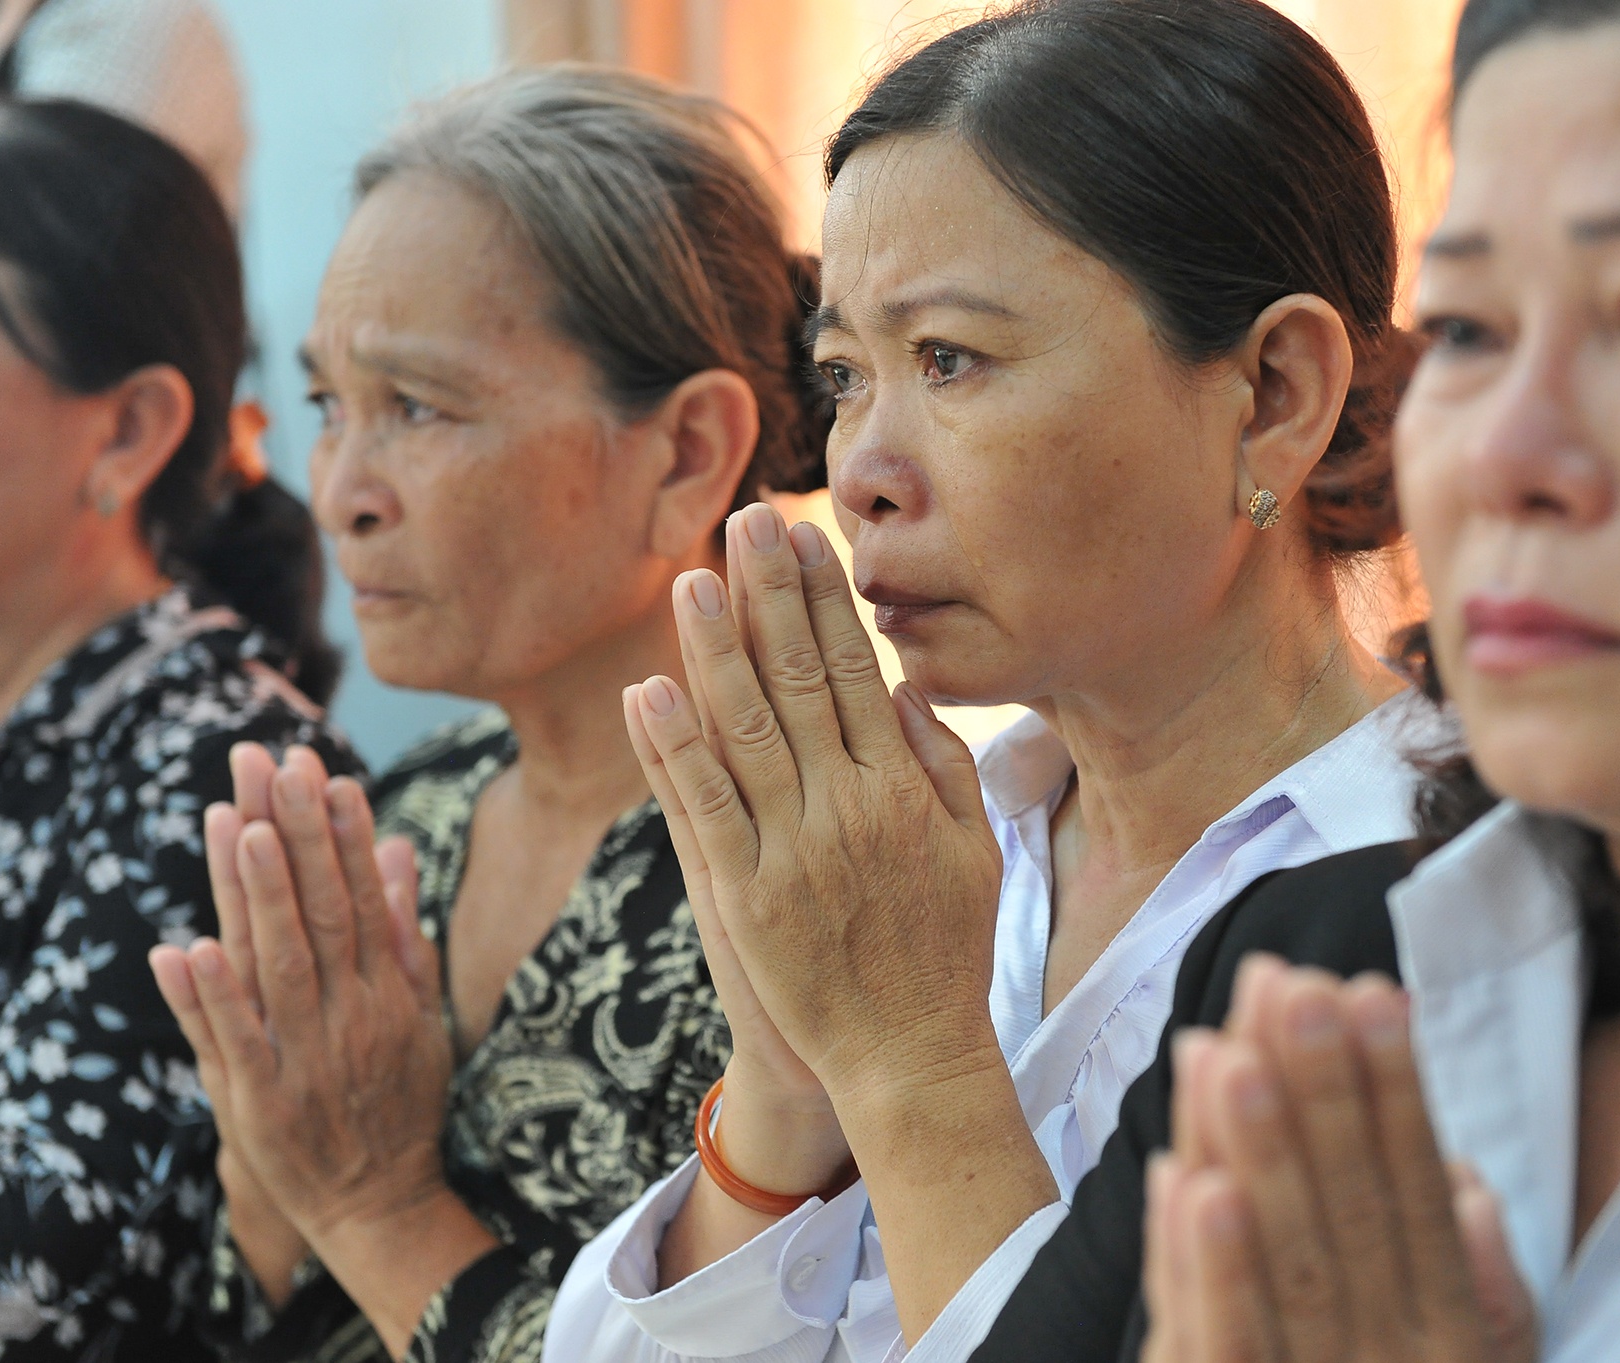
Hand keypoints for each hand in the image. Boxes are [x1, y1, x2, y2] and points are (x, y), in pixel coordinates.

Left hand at [154, 746, 449, 1243]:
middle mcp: (349, 1015)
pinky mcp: (258, 1104)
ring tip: (238, 825)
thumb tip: (395, 850)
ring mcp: (303, 1058)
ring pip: (277, 963)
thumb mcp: (420, 1014)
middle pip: (319, 912)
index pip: (359, 896)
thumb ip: (402, 933)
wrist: (380, 1206)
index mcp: (386, 990)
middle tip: (272, 764)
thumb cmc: (399, 1102)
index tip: (321, 771)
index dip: (340, 833)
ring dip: (257, 894)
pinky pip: (230, 1043)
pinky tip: (184, 948)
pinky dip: (208, 998)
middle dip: (297, 834)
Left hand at [633, 504, 1004, 1105]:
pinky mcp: (747, 897)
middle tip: (745, 521)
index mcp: (902, 787)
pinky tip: (647, 691)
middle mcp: (849, 805)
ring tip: (692, 580)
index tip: (803, 539)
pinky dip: (673, 749)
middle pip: (799, 678)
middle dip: (770, 593)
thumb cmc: (944, 952)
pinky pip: (705, 808)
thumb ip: (943, 766)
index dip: (824, 600)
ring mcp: (794, 849)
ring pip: (747, 728)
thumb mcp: (972, 851)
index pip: (854, 670)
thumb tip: (905, 689)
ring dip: (714, 649)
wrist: (910, 1056)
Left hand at [1141, 959, 1536, 1362]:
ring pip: (1291, 1262)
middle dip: (1324, 1094)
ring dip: (1258, 1153)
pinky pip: (1228, 1345)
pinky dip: (1210, 1266)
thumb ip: (1483, 1287)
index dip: (1396, 1094)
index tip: (1369, 992)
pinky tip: (1190, 1183)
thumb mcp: (1483, 1362)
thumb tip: (1469, 1183)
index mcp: (1449, 1333)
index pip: (1420, 1196)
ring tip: (1227, 1053)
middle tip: (1295, 985)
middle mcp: (1394, 1357)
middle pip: (1354, 1212)